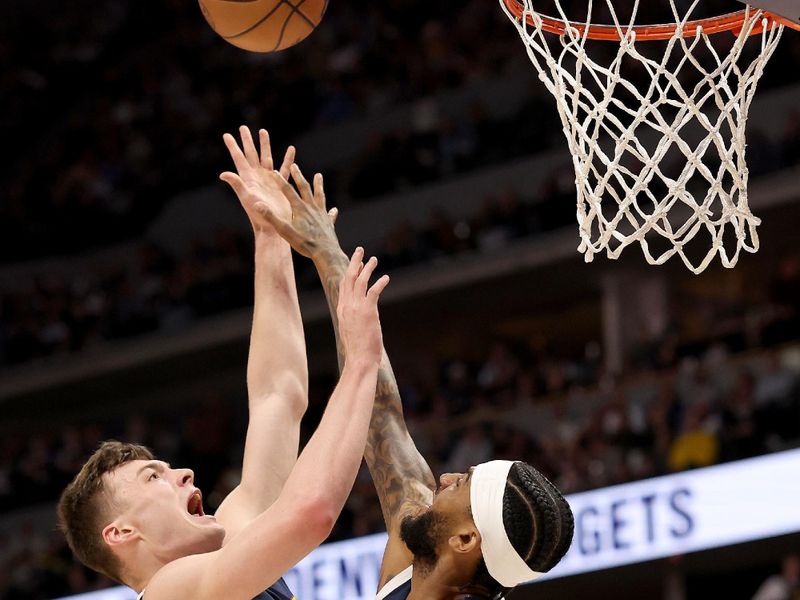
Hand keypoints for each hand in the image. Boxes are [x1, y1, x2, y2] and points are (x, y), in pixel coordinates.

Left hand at [219, 126, 295, 231]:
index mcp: (248, 178)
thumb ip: (236, 184)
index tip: (226, 135)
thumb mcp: (246, 197)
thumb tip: (223, 173)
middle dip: (247, 141)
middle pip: (251, 154)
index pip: (239, 158)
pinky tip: (291, 149)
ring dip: (265, 145)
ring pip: (267, 157)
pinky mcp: (280, 184)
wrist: (273, 225)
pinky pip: (284, 168)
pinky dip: (287, 159)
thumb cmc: (258, 214)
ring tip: (263, 131)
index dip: (233, 146)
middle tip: (243, 127)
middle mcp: (257, 176)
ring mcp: (269, 179)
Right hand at [254, 163, 338, 258]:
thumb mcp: (284, 230)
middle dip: (298, 176)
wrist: (325, 253)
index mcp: (299, 208)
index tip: (275, 171)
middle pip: (304, 188)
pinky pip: (330, 215)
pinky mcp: (328, 222)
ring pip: (319, 196)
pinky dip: (331, 212)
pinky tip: (334, 210)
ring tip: (318, 176)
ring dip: (318, 185)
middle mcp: (311, 207)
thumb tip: (257, 204)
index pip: (288, 190)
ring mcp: (321, 214)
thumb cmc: (304, 243)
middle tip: (295, 165)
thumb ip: (271, 217)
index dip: (280, 180)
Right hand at [337, 248, 389, 366]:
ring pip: (360, 281)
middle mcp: (347, 306)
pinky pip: (373, 292)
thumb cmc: (358, 350)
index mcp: (342, 310)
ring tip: (374, 259)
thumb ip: (354, 320)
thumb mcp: (352, 331)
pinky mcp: (368, 312)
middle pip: (348, 278)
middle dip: (355, 262)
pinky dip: (379, 283)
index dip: (350, 272)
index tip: (357, 264)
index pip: (344, 285)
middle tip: (360, 250)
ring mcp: (356, 308)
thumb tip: (360, 319)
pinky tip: (386, 278)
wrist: (359, 360)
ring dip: (367, 268)